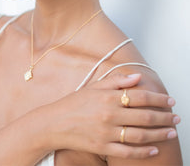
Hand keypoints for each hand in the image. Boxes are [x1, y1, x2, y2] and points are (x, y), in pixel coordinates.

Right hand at [48, 73, 179, 159]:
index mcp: (107, 98)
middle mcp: (109, 115)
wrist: (54, 123)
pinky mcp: (102, 147)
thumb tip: (137, 77)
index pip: (140, 97)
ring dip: (159, 134)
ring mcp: (106, 133)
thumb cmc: (74, 103)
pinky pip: (128, 152)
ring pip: (140, 135)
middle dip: (164, 117)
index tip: (169, 100)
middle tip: (176, 117)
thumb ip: (116, 81)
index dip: (158, 98)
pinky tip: (154, 149)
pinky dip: (143, 152)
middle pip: (144, 116)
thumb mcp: (93, 87)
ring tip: (171, 132)